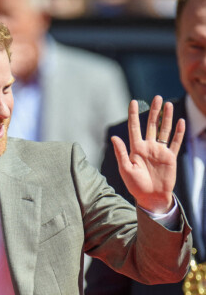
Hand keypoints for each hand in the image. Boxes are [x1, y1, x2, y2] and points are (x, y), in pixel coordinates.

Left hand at [112, 95, 184, 213]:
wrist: (150, 197)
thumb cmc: (135, 186)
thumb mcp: (126, 169)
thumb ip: (121, 153)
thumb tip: (114, 137)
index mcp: (135, 149)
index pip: (134, 128)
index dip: (133, 115)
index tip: (133, 102)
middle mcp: (148, 147)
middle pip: (151, 125)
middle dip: (154, 111)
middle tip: (157, 97)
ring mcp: (159, 151)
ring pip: (164, 130)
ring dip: (166, 118)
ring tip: (167, 104)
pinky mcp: (170, 156)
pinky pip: (175, 142)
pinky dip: (178, 132)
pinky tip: (180, 121)